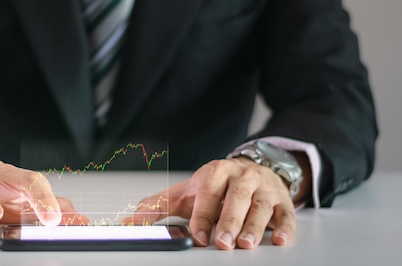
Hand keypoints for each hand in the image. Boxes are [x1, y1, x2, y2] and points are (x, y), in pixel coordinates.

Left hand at [122, 158, 297, 249]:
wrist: (252, 170)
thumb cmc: (217, 186)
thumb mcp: (187, 192)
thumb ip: (158, 206)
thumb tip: (129, 222)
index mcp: (216, 172)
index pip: (209, 192)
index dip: (203, 215)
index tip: (198, 236)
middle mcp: (241, 176)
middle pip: (237, 196)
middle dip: (229, 219)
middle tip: (222, 241)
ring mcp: (264, 188)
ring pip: (260, 205)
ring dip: (254, 226)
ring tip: (246, 244)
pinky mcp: (281, 201)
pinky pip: (286, 213)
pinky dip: (285, 227)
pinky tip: (280, 239)